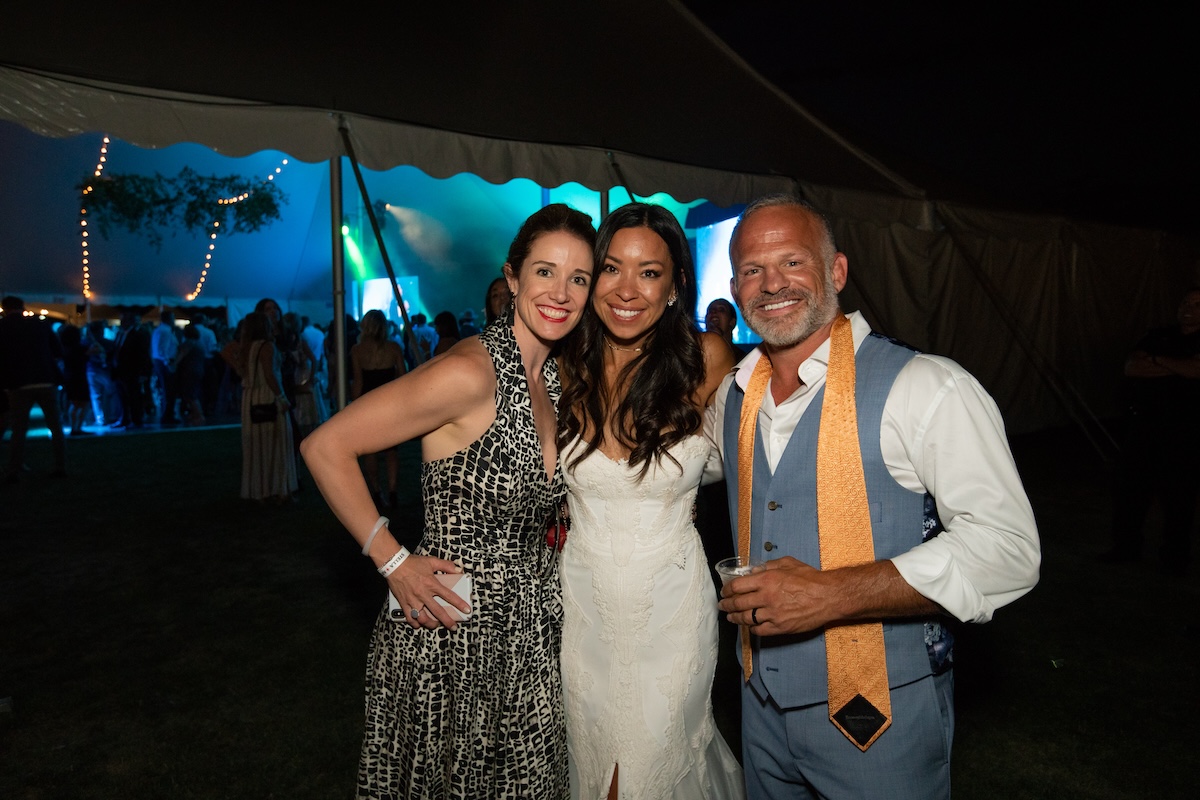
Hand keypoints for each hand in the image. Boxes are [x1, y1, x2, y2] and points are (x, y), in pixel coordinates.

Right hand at [387, 554, 470, 629]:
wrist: (394, 564)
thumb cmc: (412, 563)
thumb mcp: (431, 561)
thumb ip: (446, 565)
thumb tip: (458, 569)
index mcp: (432, 584)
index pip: (449, 596)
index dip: (459, 604)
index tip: (467, 610)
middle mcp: (423, 594)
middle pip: (438, 612)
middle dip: (448, 621)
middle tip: (454, 627)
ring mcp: (413, 600)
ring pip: (423, 618)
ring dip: (431, 624)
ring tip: (436, 625)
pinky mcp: (404, 604)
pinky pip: (410, 618)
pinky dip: (415, 623)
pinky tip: (419, 624)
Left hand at [718, 556, 840, 635]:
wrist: (828, 596)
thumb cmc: (811, 578)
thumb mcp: (788, 563)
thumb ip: (769, 566)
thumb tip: (754, 571)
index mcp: (767, 580)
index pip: (738, 586)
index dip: (727, 589)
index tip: (724, 591)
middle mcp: (767, 597)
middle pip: (738, 603)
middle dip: (726, 605)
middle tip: (722, 605)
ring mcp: (773, 614)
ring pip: (746, 619)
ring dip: (735, 618)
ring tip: (730, 617)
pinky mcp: (780, 627)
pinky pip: (760, 631)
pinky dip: (752, 629)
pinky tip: (750, 626)